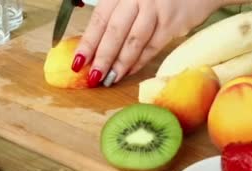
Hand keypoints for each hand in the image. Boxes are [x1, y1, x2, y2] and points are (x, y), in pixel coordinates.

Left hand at [70, 0, 227, 86]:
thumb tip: (95, 45)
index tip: (78, 62)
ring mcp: (157, 9)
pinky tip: (128, 72)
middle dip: (102, 58)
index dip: (88, 42)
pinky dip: (139, 62)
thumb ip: (116, 12)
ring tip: (109, 79)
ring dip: (120, 64)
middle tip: (92, 78)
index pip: (100, 19)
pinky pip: (152, 47)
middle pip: (115, 31)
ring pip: (134, 42)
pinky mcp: (173, 23)